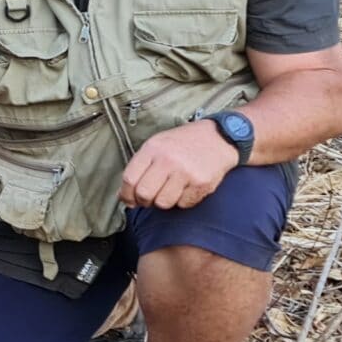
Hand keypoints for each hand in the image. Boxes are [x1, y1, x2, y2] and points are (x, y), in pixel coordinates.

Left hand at [120, 119, 241, 209]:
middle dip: (143, 201)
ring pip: (163, 203)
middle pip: (144, 194)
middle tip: (148, 199)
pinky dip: (182, 200)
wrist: (219, 138)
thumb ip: (140, 167)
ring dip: (163, 201)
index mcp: (153, 148)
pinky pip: (183, 204)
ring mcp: (186, 172)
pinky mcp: (201, 184)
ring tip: (169, 190)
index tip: (129, 200)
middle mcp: (168, 160)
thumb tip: (122, 194)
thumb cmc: (184, 143)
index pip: (130, 178)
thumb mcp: (158, 145)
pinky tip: (186, 188)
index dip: (126, 194)